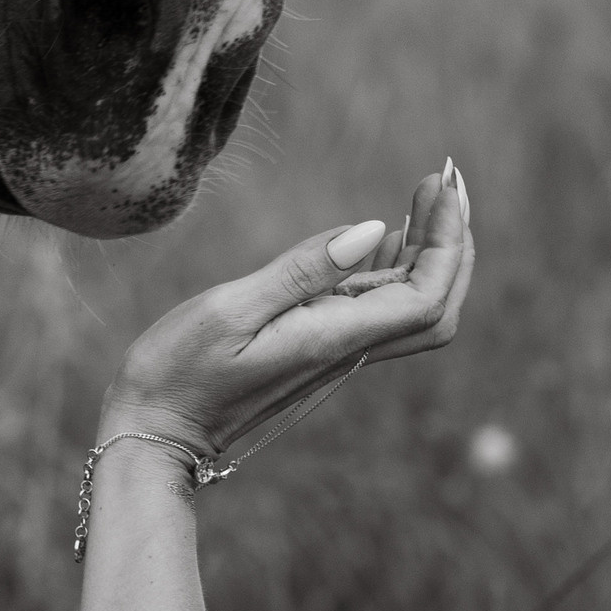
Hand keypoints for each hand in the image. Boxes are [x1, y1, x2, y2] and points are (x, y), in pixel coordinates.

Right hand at [101, 160, 474, 476]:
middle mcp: (346, 350)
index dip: (446, 240)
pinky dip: (396, 267)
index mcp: (333, 339)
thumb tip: (371, 229)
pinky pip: (376, 309)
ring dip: (431, 252)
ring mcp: (334, 352)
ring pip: (412, 307)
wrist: (157, 430)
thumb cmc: (180, 369)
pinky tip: (387, 234)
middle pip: (436, 304)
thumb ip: (302, 270)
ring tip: (428, 195)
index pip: (425, 295)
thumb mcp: (231, 309)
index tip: (440, 185)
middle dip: (453, 243)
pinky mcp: (317, 349)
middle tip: (446, 181)